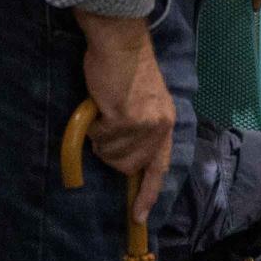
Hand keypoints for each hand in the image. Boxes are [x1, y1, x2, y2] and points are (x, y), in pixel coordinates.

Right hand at [75, 11, 174, 224]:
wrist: (120, 43)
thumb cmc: (127, 69)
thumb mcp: (145, 102)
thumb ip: (141, 128)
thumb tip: (128, 155)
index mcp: (167, 122)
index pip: (160, 166)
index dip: (148, 193)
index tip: (139, 216)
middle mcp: (159, 127)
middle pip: (128, 166)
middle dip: (112, 152)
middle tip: (107, 125)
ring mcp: (143, 124)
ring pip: (111, 155)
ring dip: (101, 138)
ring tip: (105, 112)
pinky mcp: (124, 118)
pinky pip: (100, 139)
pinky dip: (94, 127)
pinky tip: (101, 107)